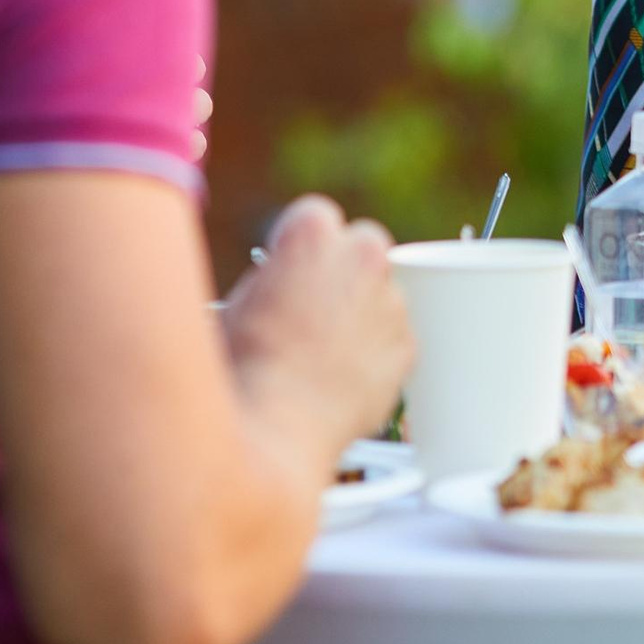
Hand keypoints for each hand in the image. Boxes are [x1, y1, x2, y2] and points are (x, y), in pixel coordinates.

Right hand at [222, 196, 414, 459]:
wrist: (275, 426)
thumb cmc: (244, 367)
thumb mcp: (235, 304)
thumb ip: (272, 279)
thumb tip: (281, 284)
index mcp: (312, 232)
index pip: (315, 218)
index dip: (301, 249)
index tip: (293, 268)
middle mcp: (363, 255)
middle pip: (361, 247)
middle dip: (343, 271)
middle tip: (314, 307)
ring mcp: (391, 300)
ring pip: (382, 295)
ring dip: (361, 314)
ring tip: (322, 355)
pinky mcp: (407, 345)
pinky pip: (393, 339)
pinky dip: (375, 354)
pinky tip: (341, 378)